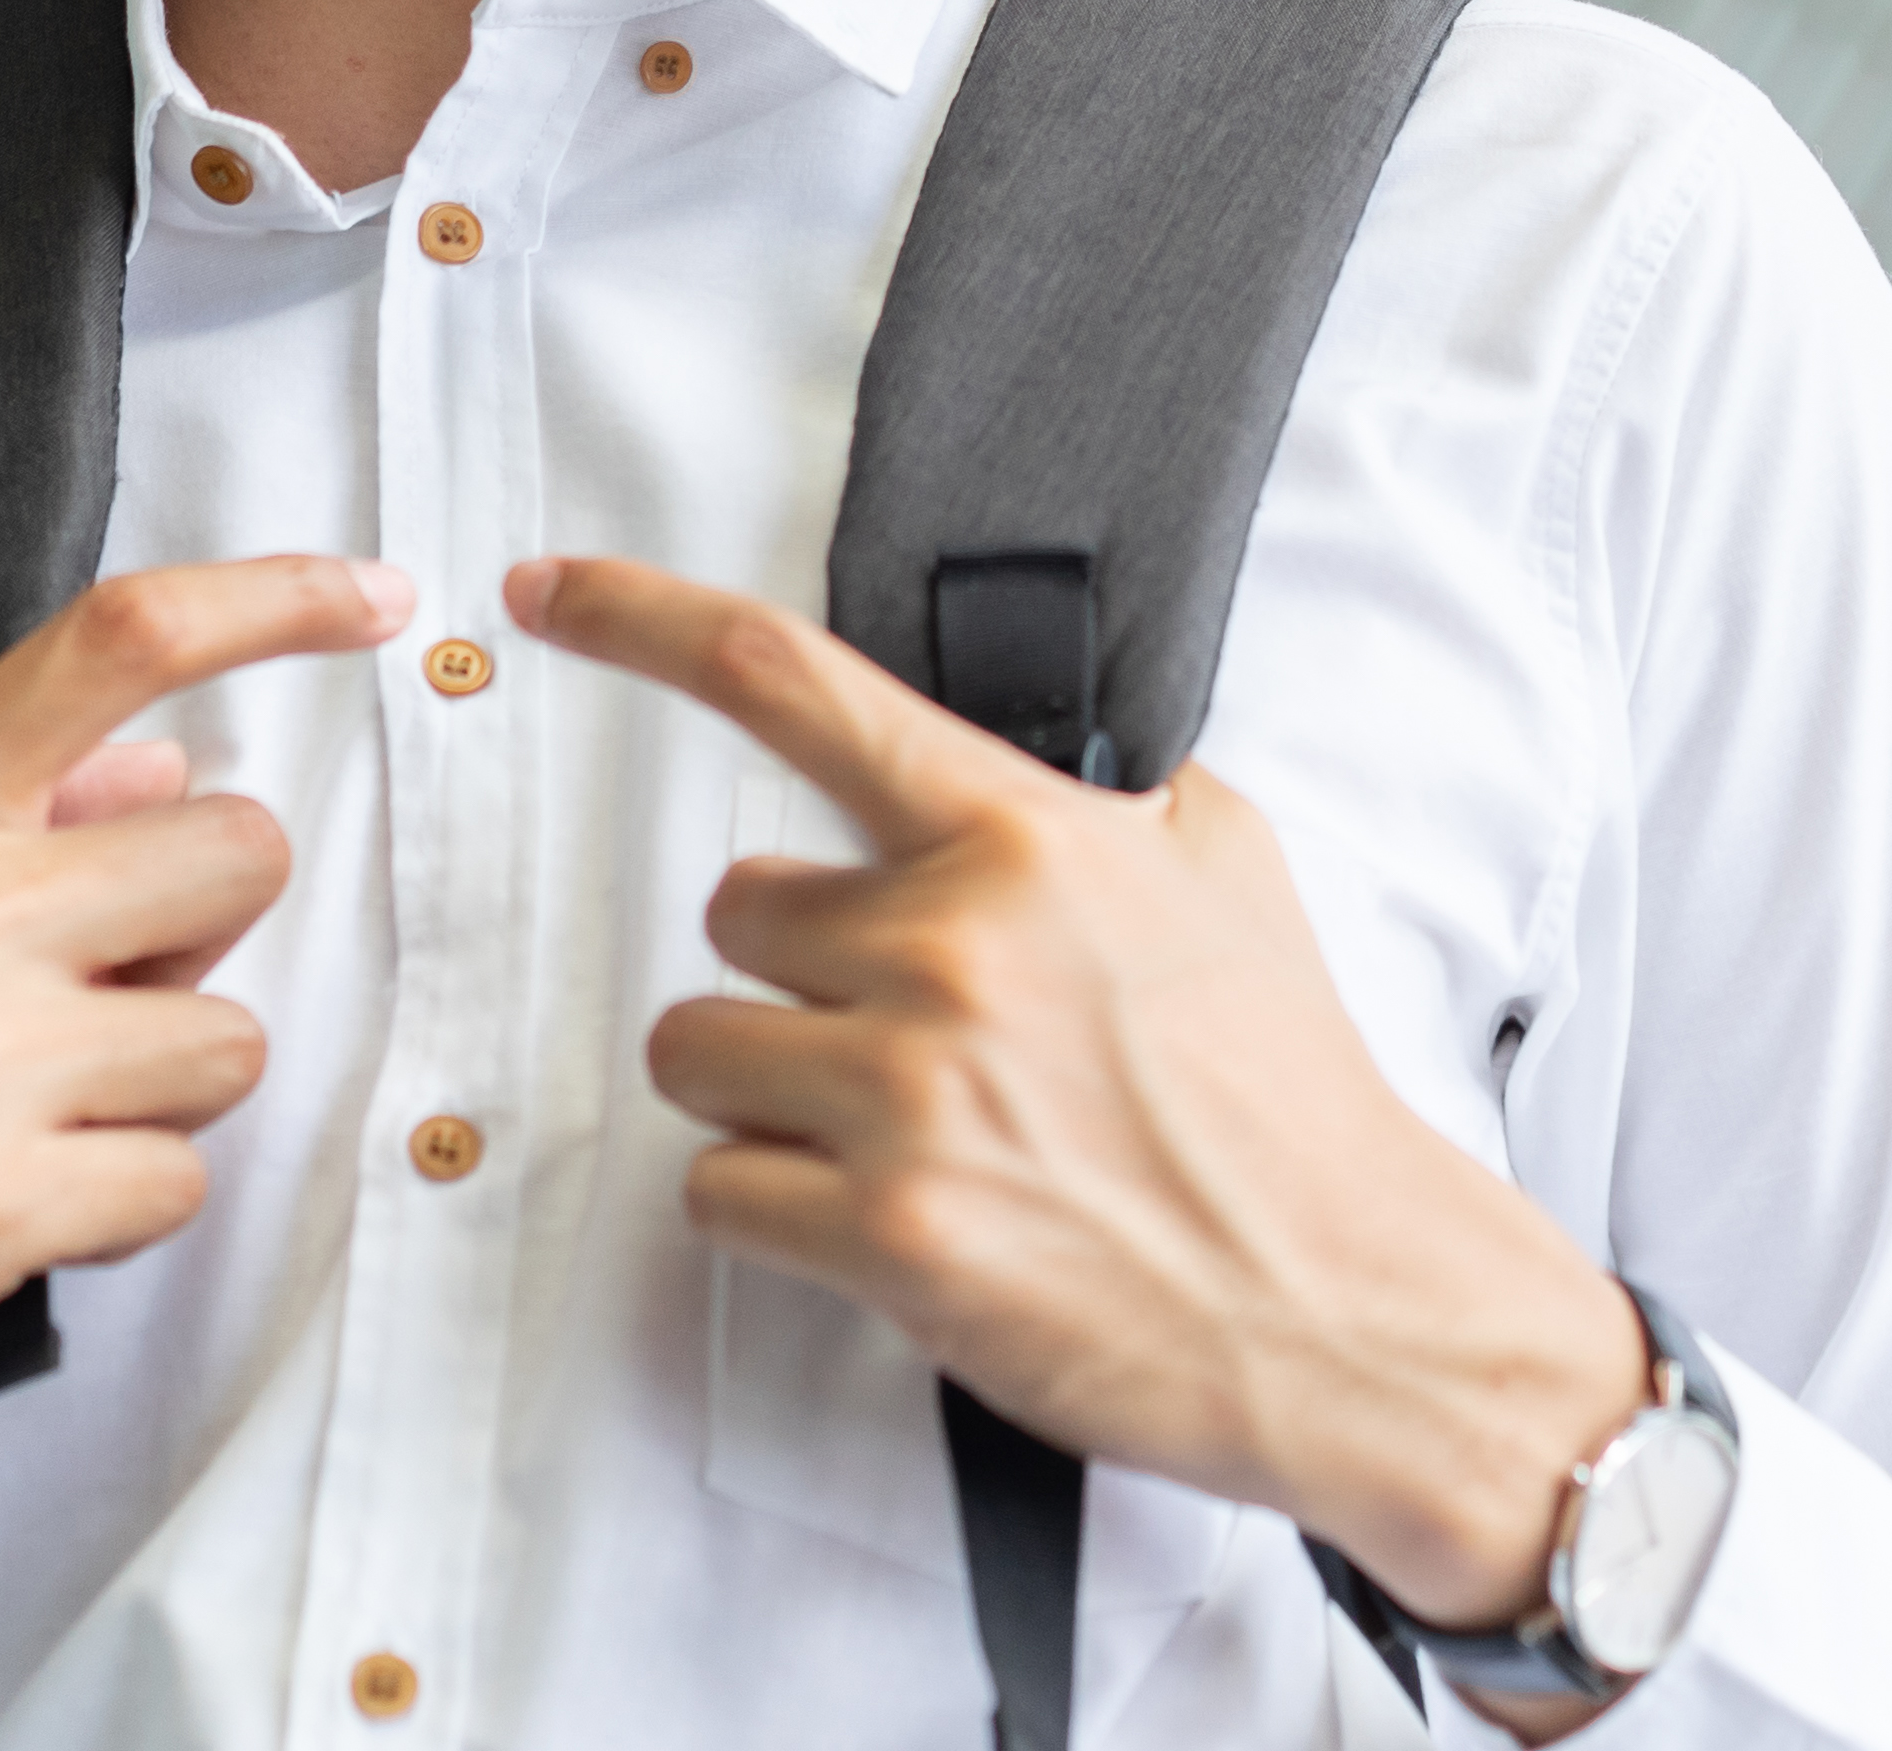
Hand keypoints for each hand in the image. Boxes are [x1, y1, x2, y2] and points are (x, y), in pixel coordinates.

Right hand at [0, 554, 411, 1730]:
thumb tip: (140, 763)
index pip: (117, 644)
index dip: (276, 600)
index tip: (375, 598)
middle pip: (239, 855)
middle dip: (195, 937)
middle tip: (88, 1002)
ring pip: (232, 1038)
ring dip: (162, 1091)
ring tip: (34, 1121)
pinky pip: (179, 1181)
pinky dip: (124, 1208)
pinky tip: (20, 1213)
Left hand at [505, 556, 1645, 1645]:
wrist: (1348, 1296)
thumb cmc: (1287, 1096)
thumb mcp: (1224, 868)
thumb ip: (1091, 801)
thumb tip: (1022, 768)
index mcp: (1022, 838)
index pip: (791, 683)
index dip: (641, 622)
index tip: (543, 594)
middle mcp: (952, 946)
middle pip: (733, 912)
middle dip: (800, 971)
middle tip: (913, 1034)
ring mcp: (911, 1093)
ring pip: (700, 1051)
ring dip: (772, 1094)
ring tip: (903, 1131)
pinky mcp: (886, 1234)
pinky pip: (719, 1190)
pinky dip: (778, 1210)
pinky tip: (890, 1216)